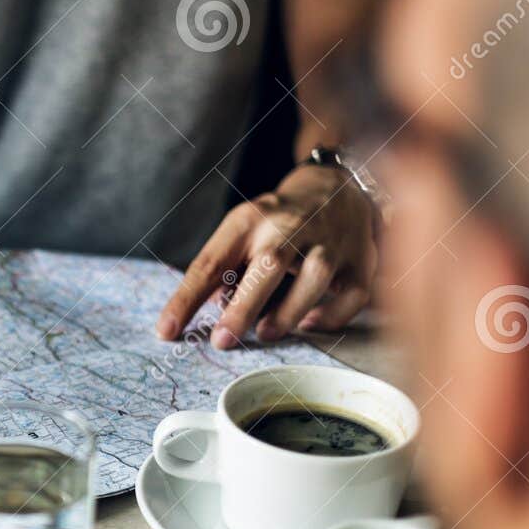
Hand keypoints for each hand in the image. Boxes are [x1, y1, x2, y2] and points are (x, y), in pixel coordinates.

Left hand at [156, 163, 376, 346]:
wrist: (337, 187)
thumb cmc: (276, 223)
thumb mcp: (240, 233)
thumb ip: (222, 271)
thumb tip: (209, 312)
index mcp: (249, 221)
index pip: (211, 262)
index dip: (186, 299)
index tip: (166, 331)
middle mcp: (291, 227)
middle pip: (268, 265)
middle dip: (243, 307)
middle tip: (222, 340)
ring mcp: (331, 241)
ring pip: (315, 277)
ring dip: (289, 312)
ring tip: (266, 333)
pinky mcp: (361, 258)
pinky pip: (353, 292)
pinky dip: (333, 315)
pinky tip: (310, 324)